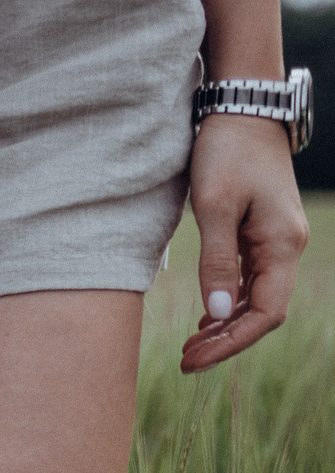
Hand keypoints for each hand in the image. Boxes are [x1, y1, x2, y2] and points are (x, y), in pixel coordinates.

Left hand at [178, 113, 308, 372]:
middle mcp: (287, 247)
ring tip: (190, 345)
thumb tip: (220, 312)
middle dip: (226, 340)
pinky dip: (230, 302)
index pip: (266, 314)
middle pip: (263, 312)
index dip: (232, 342)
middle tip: (185, 361)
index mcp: (282, 245)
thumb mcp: (214, 206)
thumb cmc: (226, 153)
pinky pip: (252, 280)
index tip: (193, 359)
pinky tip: (207, 315)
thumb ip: (217, 260)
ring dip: (226, 324)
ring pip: (258, 298)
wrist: (242, 111)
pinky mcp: (262, 232)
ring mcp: (277, 240)